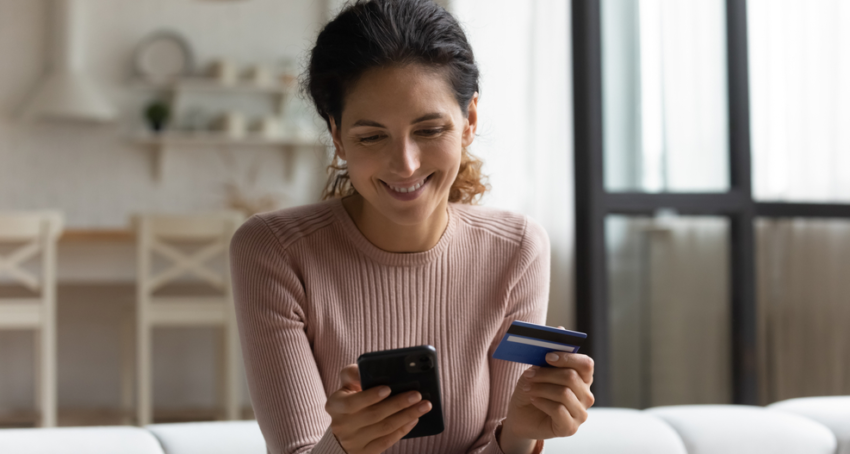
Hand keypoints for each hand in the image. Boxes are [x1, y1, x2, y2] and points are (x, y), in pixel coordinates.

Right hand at [325, 364, 432, 453]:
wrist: (341, 433)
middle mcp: (341, 425)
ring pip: (384, 428)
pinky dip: (402, 430)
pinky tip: (414, 419)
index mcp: (335, 405)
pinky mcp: (364, 452)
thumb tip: (365, 371)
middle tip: (417, 394)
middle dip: (398, 404)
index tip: (388, 388)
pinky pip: (387, 441)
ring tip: (423, 406)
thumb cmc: (349, 399)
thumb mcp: (345, 385)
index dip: (370, 396)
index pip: (352, 402)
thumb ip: (353, 373)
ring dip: (406, 416)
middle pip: (373, 415)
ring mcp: (353, 442)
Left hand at [501, 327, 594, 446]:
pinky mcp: (570, 428)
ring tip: (527, 388)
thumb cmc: (532, 390)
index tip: (546, 356)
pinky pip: (559, 410)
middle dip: (546, 374)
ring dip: (541, 388)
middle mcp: (586, 395)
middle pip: (571, 377)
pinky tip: (533, 400)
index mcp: (582, 378)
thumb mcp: (537, 369)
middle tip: (528, 374)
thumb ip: (549, 352)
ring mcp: (580, 413)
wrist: (520, 416)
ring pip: (564, 393)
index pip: (586, 364)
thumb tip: (560, 329)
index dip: (567, 357)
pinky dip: (542, 402)